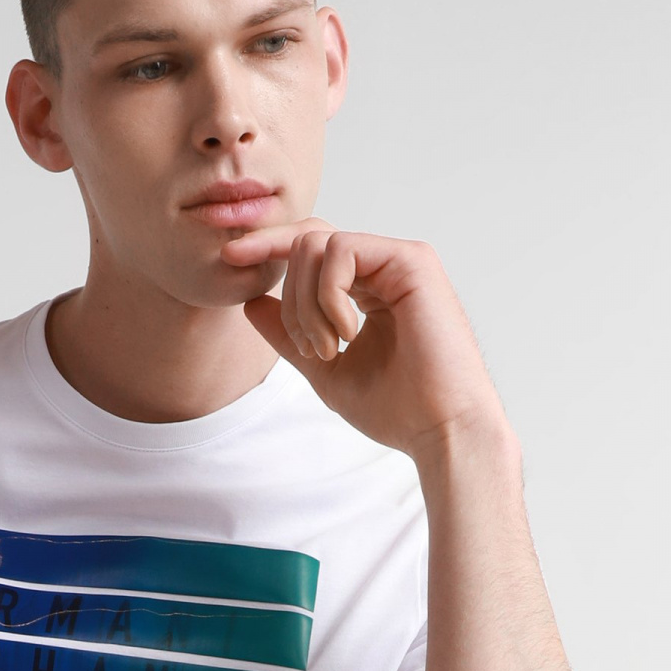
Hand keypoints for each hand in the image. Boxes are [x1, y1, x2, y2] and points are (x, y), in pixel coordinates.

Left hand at [222, 222, 508, 464]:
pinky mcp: (412, 260)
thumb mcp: (326, 371)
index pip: (308, 251)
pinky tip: (346, 335)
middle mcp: (382, 266)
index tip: (228, 261)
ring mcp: (398, 259)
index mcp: (366, 288)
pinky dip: (328, 296)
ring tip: (329, 349)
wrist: (441, 430)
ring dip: (307, 303)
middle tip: (309, 346)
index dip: (266, 249)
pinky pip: (342, 250)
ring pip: (317, 243)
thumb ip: (290, 336)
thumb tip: (252, 302)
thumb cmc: (397, 410)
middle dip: (287, 291)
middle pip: (306, 240)